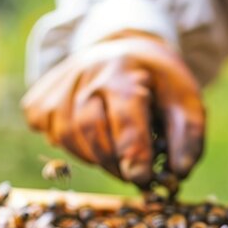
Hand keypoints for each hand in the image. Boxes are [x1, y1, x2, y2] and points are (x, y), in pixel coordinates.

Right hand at [21, 33, 204, 188]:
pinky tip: (90, 138)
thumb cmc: (156, 81)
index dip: (133, 152)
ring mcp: (58, 85)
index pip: (125, 115)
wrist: (122, 48)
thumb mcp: (185, 98)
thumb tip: (179, 173)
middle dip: (113, 161)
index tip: (142, 179)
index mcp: (125, 69)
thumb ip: (187, 136)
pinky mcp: (40, 99)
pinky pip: (49, 135)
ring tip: (115, 157)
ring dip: (93, 157)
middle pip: (89, 128)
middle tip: (132, 175)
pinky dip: (71, 147)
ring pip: (66, 135)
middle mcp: (86, 72)